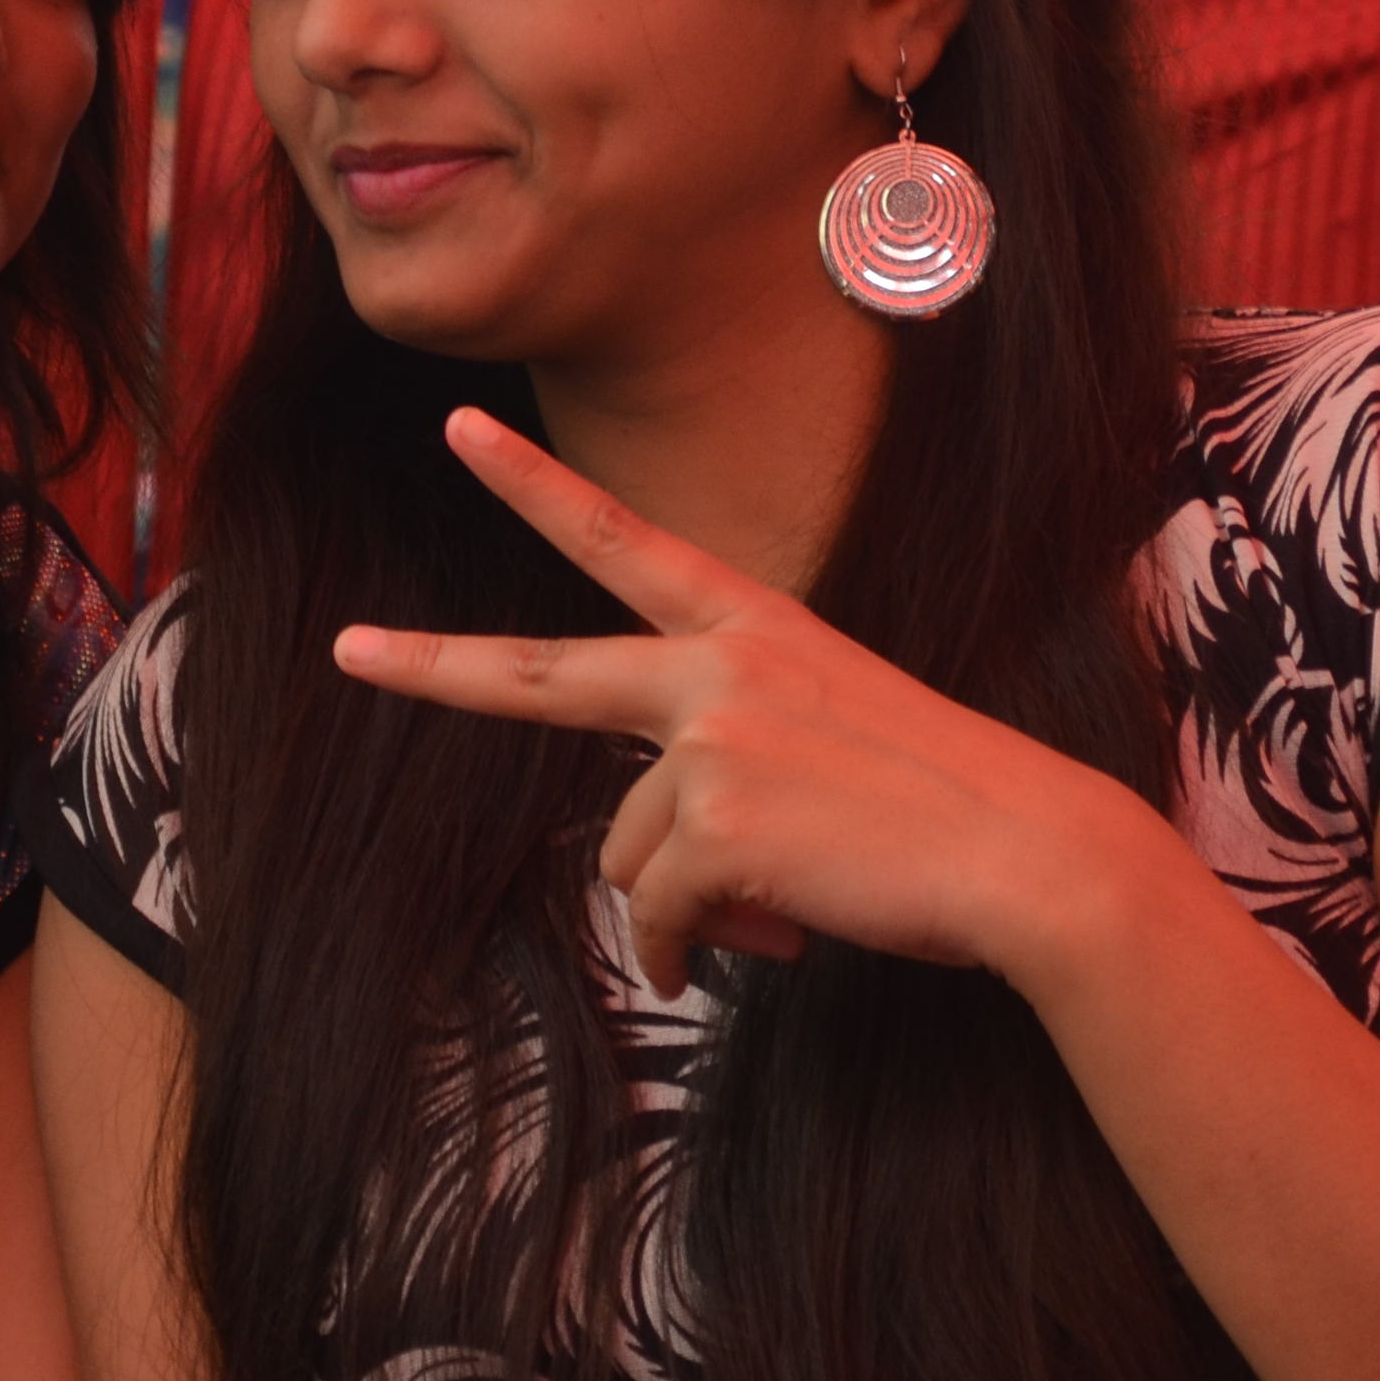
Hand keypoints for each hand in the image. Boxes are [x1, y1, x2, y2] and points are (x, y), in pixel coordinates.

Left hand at [325, 411, 1146, 999]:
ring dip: (686, 907)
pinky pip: (657, 915)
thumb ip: (729, 787)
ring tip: (781, 911)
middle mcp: (721, 666)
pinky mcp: (715, 819)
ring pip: (628, 856)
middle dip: (434, 667)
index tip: (463, 429)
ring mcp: (713, 737)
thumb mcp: (831, 758)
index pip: (626, 541)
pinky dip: (692, 951)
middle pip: (543, 673)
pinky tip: (770, 942)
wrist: (1032, 858)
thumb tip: (669, 892)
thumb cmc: (948, 814)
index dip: (536, 485)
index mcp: (757, 628)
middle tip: (347, 651)